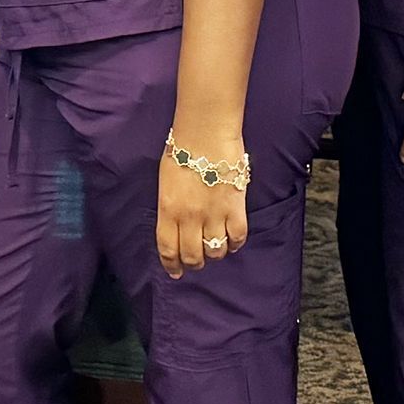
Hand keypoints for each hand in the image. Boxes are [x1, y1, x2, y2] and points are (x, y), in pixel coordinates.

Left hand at [156, 146, 248, 279]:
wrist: (206, 131)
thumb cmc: (182, 150)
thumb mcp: (165, 182)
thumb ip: (170, 208)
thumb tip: (176, 226)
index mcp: (168, 210)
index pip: (168, 248)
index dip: (172, 264)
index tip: (175, 272)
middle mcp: (189, 217)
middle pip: (193, 255)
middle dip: (194, 263)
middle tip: (197, 261)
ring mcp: (213, 214)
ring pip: (216, 250)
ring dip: (215, 253)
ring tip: (215, 246)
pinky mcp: (235, 207)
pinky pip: (238, 236)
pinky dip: (236, 243)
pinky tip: (232, 239)